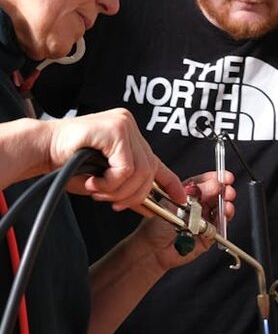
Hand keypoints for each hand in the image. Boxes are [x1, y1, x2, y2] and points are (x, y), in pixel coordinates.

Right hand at [47, 108, 185, 209]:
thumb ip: (127, 190)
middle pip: (149, 172)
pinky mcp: (116, 129)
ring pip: (139, 173)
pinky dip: (110, 183)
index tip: (180, 201)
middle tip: (111, 202)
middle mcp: (130, 127)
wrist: (42, 150)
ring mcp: (124, 125)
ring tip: (97, 189)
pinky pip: (126, 169)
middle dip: (131, 195)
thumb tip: (151, 208)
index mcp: (128, 137)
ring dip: (117, 191)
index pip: (157, 162)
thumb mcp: (104, 181)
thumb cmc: (68, 164)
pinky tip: (94, 181)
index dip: (171, 184)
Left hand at [136, 170, 235, 270]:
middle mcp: (198, 206)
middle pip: (216, 195)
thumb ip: (197, 194)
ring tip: (226, 200)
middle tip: (226, 188)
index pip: (204, 183)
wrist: (154, 248)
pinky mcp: (209, 234)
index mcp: (188, 194)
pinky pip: (221, 225)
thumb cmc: (157, 225)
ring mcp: (204, 219)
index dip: (216, 179)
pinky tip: (225, 212)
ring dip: (226, 203)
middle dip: (223, 190)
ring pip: (221, 208)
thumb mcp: (177, 203)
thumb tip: (214, 184)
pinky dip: (225, 218)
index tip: (225, 177)